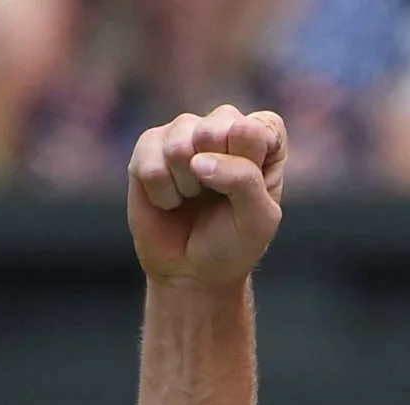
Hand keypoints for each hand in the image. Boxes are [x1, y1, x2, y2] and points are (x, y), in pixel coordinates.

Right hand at [128, 107, 288, 287]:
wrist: (191, 272)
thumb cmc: (232, 243)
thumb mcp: (257, 221)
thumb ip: (244, 180)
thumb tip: (198, 160)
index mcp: (259, 138)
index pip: (257, 127)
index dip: (246, 161)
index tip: (244, 192)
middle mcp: (221, 126)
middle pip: (215, 128)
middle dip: (214, 174)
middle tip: (215, 197)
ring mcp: (183, 133)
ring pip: (179, 144)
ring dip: (185, 185)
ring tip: (191, 198)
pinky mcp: (149, 147)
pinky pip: (150, 161)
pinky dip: (161, 193)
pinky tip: (170, 201)